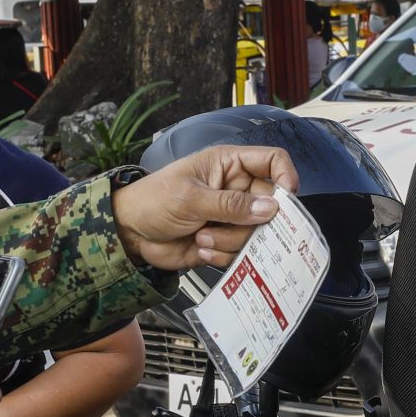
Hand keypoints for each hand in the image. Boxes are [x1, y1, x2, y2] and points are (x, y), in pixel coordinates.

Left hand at [114, 144, 298, 268]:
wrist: (129, 233)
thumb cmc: (153, 200)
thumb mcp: (191, 198)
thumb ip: (231, 205)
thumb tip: (270, 208)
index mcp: (229, 165)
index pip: (273, 161)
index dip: (286, 177)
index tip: (285, 201)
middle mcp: (236, 189)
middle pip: (270, 205)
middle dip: (251, 222)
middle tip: (228, 228)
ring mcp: (231, 216)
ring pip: (256, 234)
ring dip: (229, 241)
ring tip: (201, 237)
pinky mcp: (224, 240)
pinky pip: (240, 252)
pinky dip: (221, 255)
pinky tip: (199, 248)